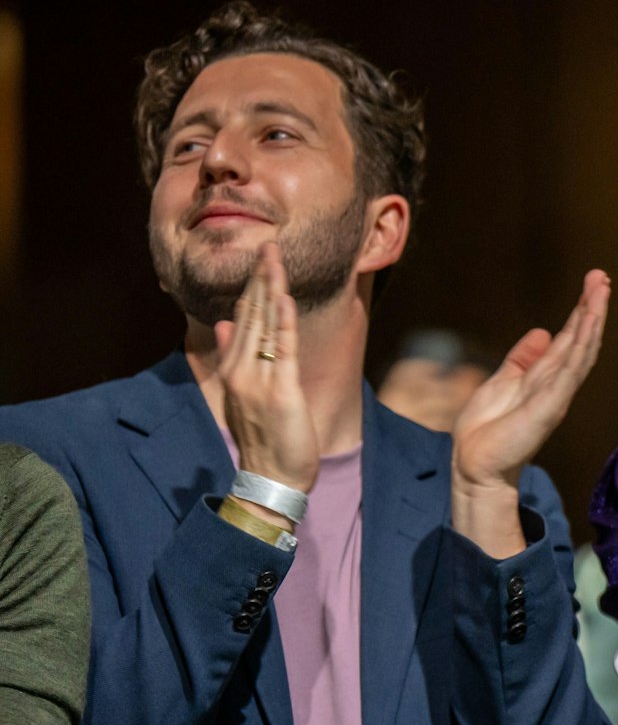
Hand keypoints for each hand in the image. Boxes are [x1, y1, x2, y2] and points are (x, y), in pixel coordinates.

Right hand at [214, 242, 318, 501]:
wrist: (270, 479)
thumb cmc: (265, 440)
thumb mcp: (243, 394)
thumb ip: (233, 357)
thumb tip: (224, 323)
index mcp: (233, 369)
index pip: (242, 319)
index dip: (252, 288)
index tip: (260, 260)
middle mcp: (241, 370)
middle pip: (251, 314)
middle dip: (260, 279)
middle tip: (268, 244)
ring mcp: (258, 380)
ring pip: (265, 325)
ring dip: (271, 290)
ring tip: (275, 259)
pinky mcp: (280, 391)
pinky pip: (283, 349)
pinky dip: (284, 322)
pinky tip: (286, 298)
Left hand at [451, 271, 609, 555]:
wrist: (475, 465)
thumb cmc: (486, 431)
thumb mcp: (501, 381)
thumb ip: (522, 359)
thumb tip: (540, 332)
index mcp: (544, 377)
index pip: (569, 339)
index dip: (581, 311)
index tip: (593, 284)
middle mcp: (556, 383)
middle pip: (580, 340)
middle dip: (592, 308)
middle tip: (602, 277)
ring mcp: (556, 394)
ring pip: (581, 351)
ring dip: (592, 320)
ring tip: (601, 291)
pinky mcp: (549, 406)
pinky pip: (569, 371)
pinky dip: (581, 346)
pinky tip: (588, 325)